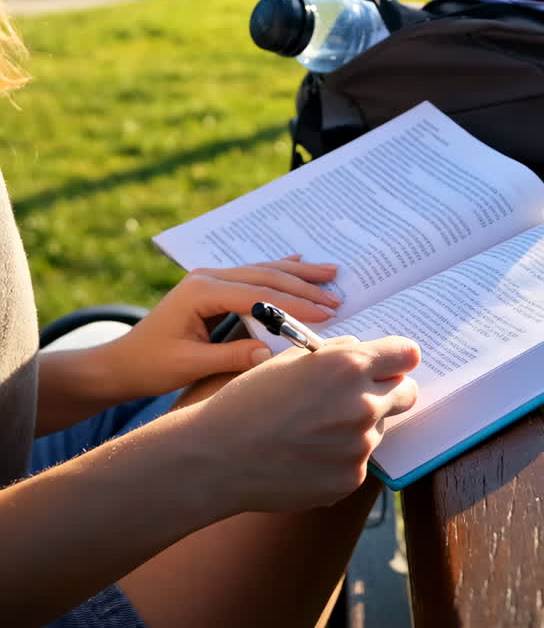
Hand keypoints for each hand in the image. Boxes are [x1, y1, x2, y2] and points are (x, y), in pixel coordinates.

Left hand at [100, 257, 341, 399]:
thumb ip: (232, 357)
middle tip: (336, 298)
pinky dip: (278, 272)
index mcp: (200, 290)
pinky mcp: (213, 287)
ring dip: (297, 275)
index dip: (292, 304)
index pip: (256, 294)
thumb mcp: (190, 365)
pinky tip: (298, 263)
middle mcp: (207, 277)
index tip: (324, 314)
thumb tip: (272, 355)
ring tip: (330, 274)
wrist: (122, 362)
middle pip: (264, 276)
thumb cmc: (151, 365)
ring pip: (262, 271)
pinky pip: (252, 275)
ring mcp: (209, 279)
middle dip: (303, 287)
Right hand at [190, 335, 420, 516]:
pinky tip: (306, 454)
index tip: (392, 362)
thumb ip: (335, 354)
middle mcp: (362, 404)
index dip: (397, 358)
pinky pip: (358, 461)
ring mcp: (359, 447)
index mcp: (348, 366)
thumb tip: (362, 351)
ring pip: (378, 428)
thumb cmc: (249, 401)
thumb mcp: (291, 360)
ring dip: (359, 425)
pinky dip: (341, 457)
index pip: (406, 355)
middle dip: (388, 389)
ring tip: (313, 429)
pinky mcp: (350, 480)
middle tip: (357, 393)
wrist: (218, 457)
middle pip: (406, 392)